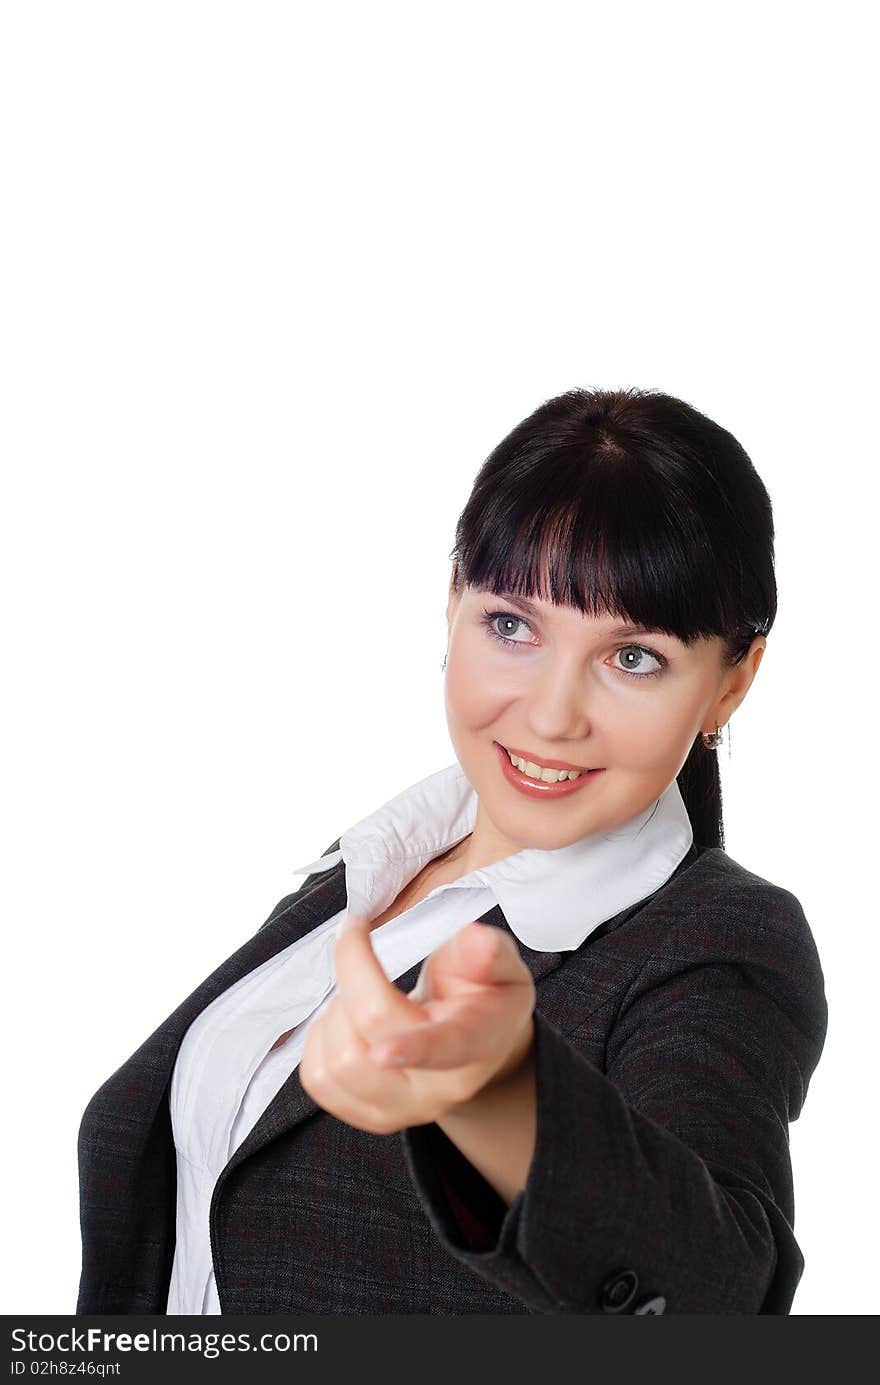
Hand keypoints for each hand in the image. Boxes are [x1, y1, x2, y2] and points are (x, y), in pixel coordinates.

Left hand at [297, 914, 536, 1134]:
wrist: (476, 1044)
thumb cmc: (484, 998)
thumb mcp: (503, 966)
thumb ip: (490, 953)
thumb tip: (480, 942)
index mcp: (476, 1044)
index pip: (444, 1049)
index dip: (413, 1049)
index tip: (385, 1050)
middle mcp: (437, 1088)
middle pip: (371, 1037)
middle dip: (353, 973)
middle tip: (360, 940)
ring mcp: (399, 1109)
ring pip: (337, 1061)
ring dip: (336, 1008)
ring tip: (362, 990)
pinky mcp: (365, 1115)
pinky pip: (316, 1078)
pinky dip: (318, 1037)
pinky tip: (345, 1020)